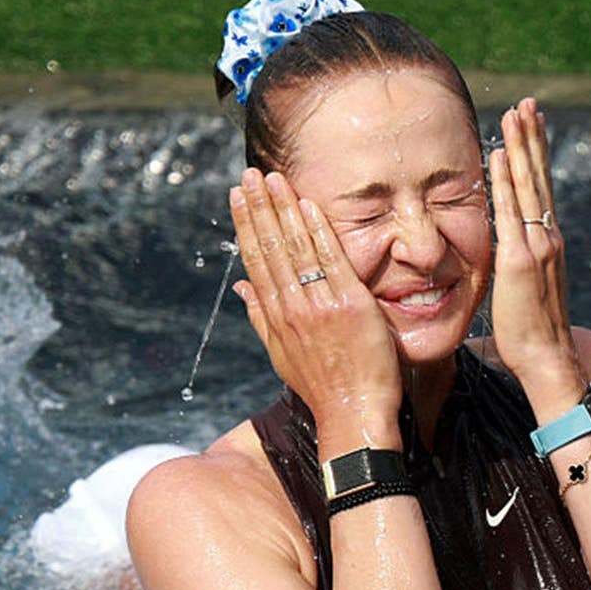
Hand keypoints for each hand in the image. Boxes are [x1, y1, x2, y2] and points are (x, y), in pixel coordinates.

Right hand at [229, 168, 402, 451]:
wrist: (353, 414)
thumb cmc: (322, 387)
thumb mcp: (281, 354)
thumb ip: (260, 316)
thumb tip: (241, 287)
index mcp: (275, 316)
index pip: (256, 260)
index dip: (245, 225)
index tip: (238, 197)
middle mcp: (292, 307)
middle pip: (270, 247)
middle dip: (258, 207)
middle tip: (250, 175)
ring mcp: (319, 305)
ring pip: (296, 248)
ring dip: (283, 210)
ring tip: (274, 179)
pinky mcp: (349, 305)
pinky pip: (331, 261)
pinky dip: (319, 232)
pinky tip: (307, 206)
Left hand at [489, 98, 586, 422]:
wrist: (546, 357)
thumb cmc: (530, 333)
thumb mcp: (523, 290)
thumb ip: (517, 267)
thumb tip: (505, 262)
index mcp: (547, 242)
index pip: (540, 189)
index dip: (536, 157)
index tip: (531, 126)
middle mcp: (547, 236)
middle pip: (539, 176)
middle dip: (532, 137)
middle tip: (528, 103)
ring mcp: (536, 244)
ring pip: (527, 184)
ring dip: (520, 145)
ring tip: (516, 113)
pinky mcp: (518, 257)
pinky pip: (510, 209)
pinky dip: (506, 179)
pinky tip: (499, 154)